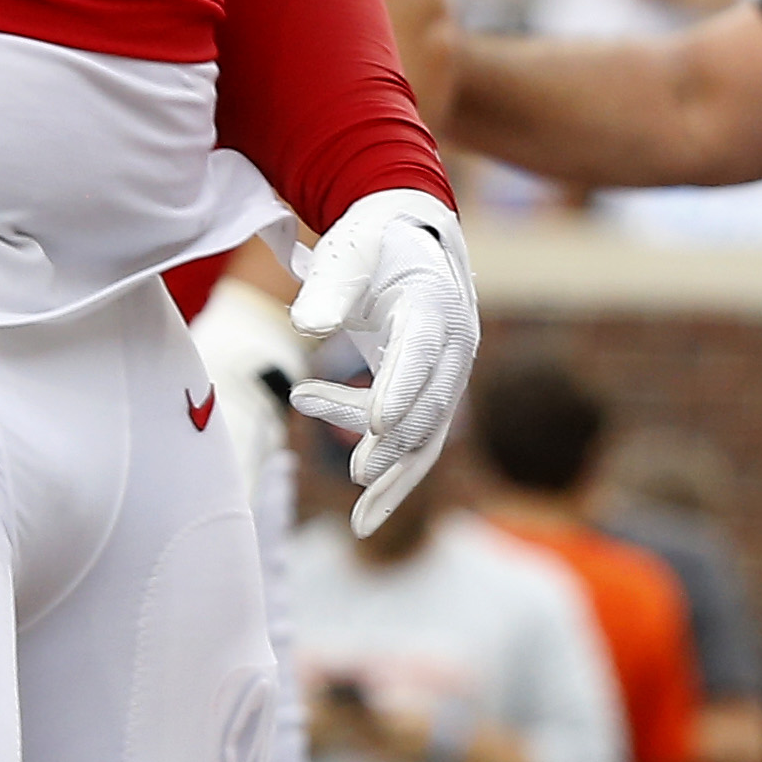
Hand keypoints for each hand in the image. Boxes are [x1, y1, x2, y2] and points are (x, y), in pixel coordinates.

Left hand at [288, 188, 476, 534]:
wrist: (410, 241)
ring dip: (395, 476)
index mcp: (434, 304)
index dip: (400, 388)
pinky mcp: (434, 397)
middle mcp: (454, 344)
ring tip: (359, 519)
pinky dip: (396, 482)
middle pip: (427, 403)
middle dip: (393, 441)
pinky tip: (366, 519)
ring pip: (428, 435)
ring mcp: (449, 376)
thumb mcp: (352, 251)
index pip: (420, 353)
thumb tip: (307, 326)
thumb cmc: (374, 245)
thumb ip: (331, 286)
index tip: (375, 424)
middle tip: (357, 471)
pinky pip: (421, 446)